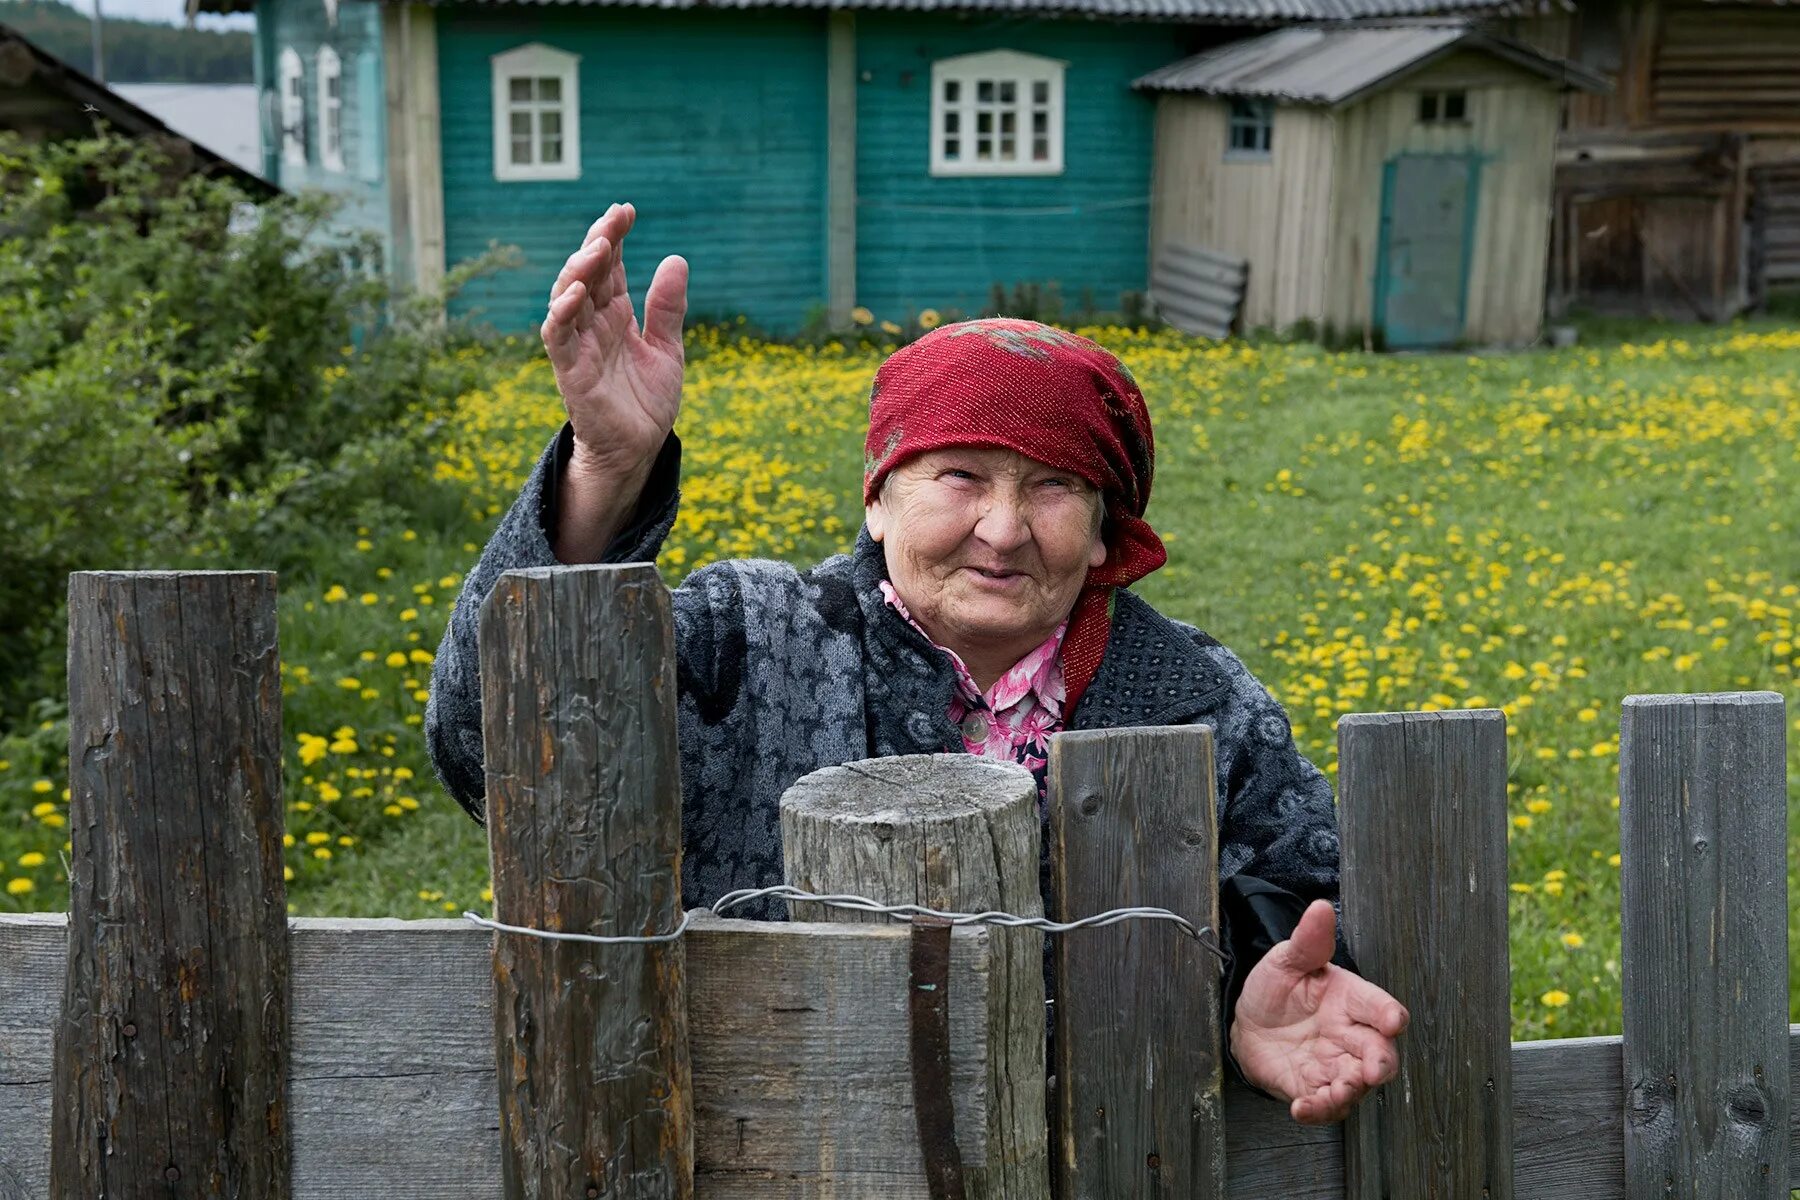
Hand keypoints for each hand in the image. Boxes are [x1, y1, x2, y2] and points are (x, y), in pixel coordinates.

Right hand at [540, 202, 688, 483]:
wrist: (638, 449)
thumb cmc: (646, 402)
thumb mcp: (668, 349)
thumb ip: (668, 308)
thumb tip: (677, 258)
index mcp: (616, 315)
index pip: (612, 266)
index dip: (615, 237)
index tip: (627, 210)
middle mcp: (593, 324)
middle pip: (588, 273)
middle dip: (599, 241)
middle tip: (615, 218)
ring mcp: (578, 345)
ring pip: (567, 296)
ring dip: (579, 269)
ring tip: (598, 247)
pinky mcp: (570, 370)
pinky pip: (557, 336)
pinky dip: (563, 312)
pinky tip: (579, 292)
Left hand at [1228, 899, 1408, 1124]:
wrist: (1247, 1021)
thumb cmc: (1277, 989)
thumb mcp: (1287, 960)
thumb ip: (1308, 940)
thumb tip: (1320, 908)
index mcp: (1349, 999)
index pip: (1378, 1006)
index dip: (1388, 1013)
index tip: (1394, 1020)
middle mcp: (1349, 1035)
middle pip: (1378, 1053)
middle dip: (1380, 1063)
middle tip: (1373, 1071)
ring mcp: (1333, 1064)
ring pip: (1355, 1085)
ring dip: (1349, 1092)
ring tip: (1334, 1094)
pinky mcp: (1312, 1087)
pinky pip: (1324, 1105)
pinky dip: (1318, 1110)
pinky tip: (1302, 1108)